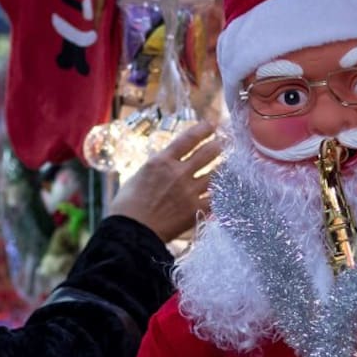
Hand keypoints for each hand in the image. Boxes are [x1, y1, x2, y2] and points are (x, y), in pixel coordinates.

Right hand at [107, 121, 219, 241]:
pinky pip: (215, 199)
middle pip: (207, 153)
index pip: (188, 139)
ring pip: (216, 174)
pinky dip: (220, 194)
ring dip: (224, 167)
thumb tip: (161, 162)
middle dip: (219, 145)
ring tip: (230, 164)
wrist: (131, 231)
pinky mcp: (195, 210)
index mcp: (161, 161)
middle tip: (226, 142)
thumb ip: (154, 168)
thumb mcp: (136, 177)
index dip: (203, 129)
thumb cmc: (126, 206)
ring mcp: (189, 191)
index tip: (211, 125)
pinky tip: (227, 191)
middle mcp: (179, 173)